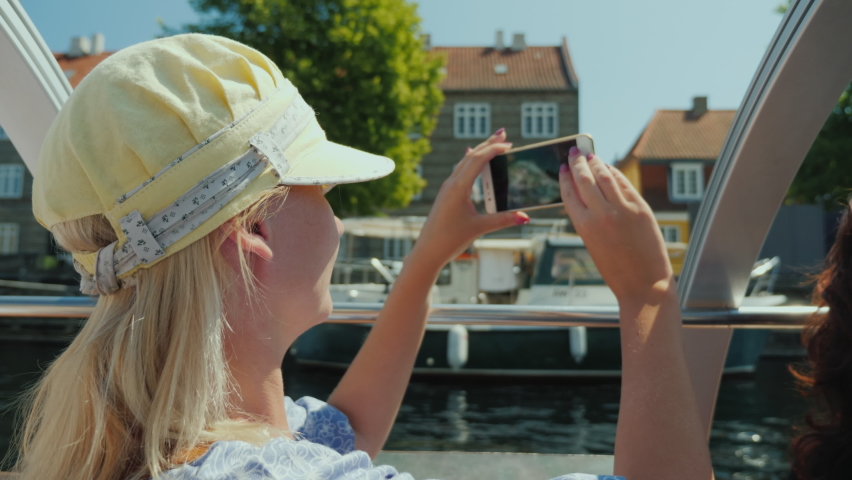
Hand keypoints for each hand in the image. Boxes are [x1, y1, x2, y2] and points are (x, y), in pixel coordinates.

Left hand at [412, 128, 529, 268]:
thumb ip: (503, 220)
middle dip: (488, 143)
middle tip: (503, 132)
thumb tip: (526, 217)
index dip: (494, 149)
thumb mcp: (479, 228)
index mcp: (458, 187)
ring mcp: (447, 188)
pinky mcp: (446, 194)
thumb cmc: (449, 240)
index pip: (478, 160)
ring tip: (493, 142)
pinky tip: (470, 157)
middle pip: (471, 156)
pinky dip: (470, 162)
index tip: (509, 144)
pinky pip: (459, 171)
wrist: (427, 251)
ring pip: (464, 162)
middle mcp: (451, 183)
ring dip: (479, 151)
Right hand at [559, 147, 673, 304]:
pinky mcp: (641, 208)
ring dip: (596, 163)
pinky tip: (609, 168)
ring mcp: (622, 209)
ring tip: (590, 155)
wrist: (643, 284)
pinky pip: (623, 184)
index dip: (565, 178)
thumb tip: (589, 192)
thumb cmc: (616, 269)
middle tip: (574, 152)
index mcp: (584, 226)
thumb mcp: (592, 244)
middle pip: (585, 180)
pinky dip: (615, 173)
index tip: (563, 167)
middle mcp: (601, 214)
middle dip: (578, 163)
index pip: (570, 193)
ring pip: (605, 177)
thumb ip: (589, 218)